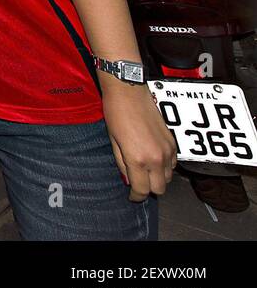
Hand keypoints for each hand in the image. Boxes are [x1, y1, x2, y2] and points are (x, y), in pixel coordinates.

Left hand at [101, 82, 175, 200]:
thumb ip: (122, 163)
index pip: (142, 190)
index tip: (132, 196)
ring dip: (158, 178)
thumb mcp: (113, 142)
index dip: (136, 196)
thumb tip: (128, 178)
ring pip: (169, 177)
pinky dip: (165, 166)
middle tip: (138, 182)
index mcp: (138, 159)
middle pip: (160, 189)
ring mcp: (167, 150)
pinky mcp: (173, 142)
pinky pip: (174, 164)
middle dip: (148, 189)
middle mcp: (156, 158)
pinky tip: (153, 158)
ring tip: (145, 169)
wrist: (129, 91)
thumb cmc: (116, 113)